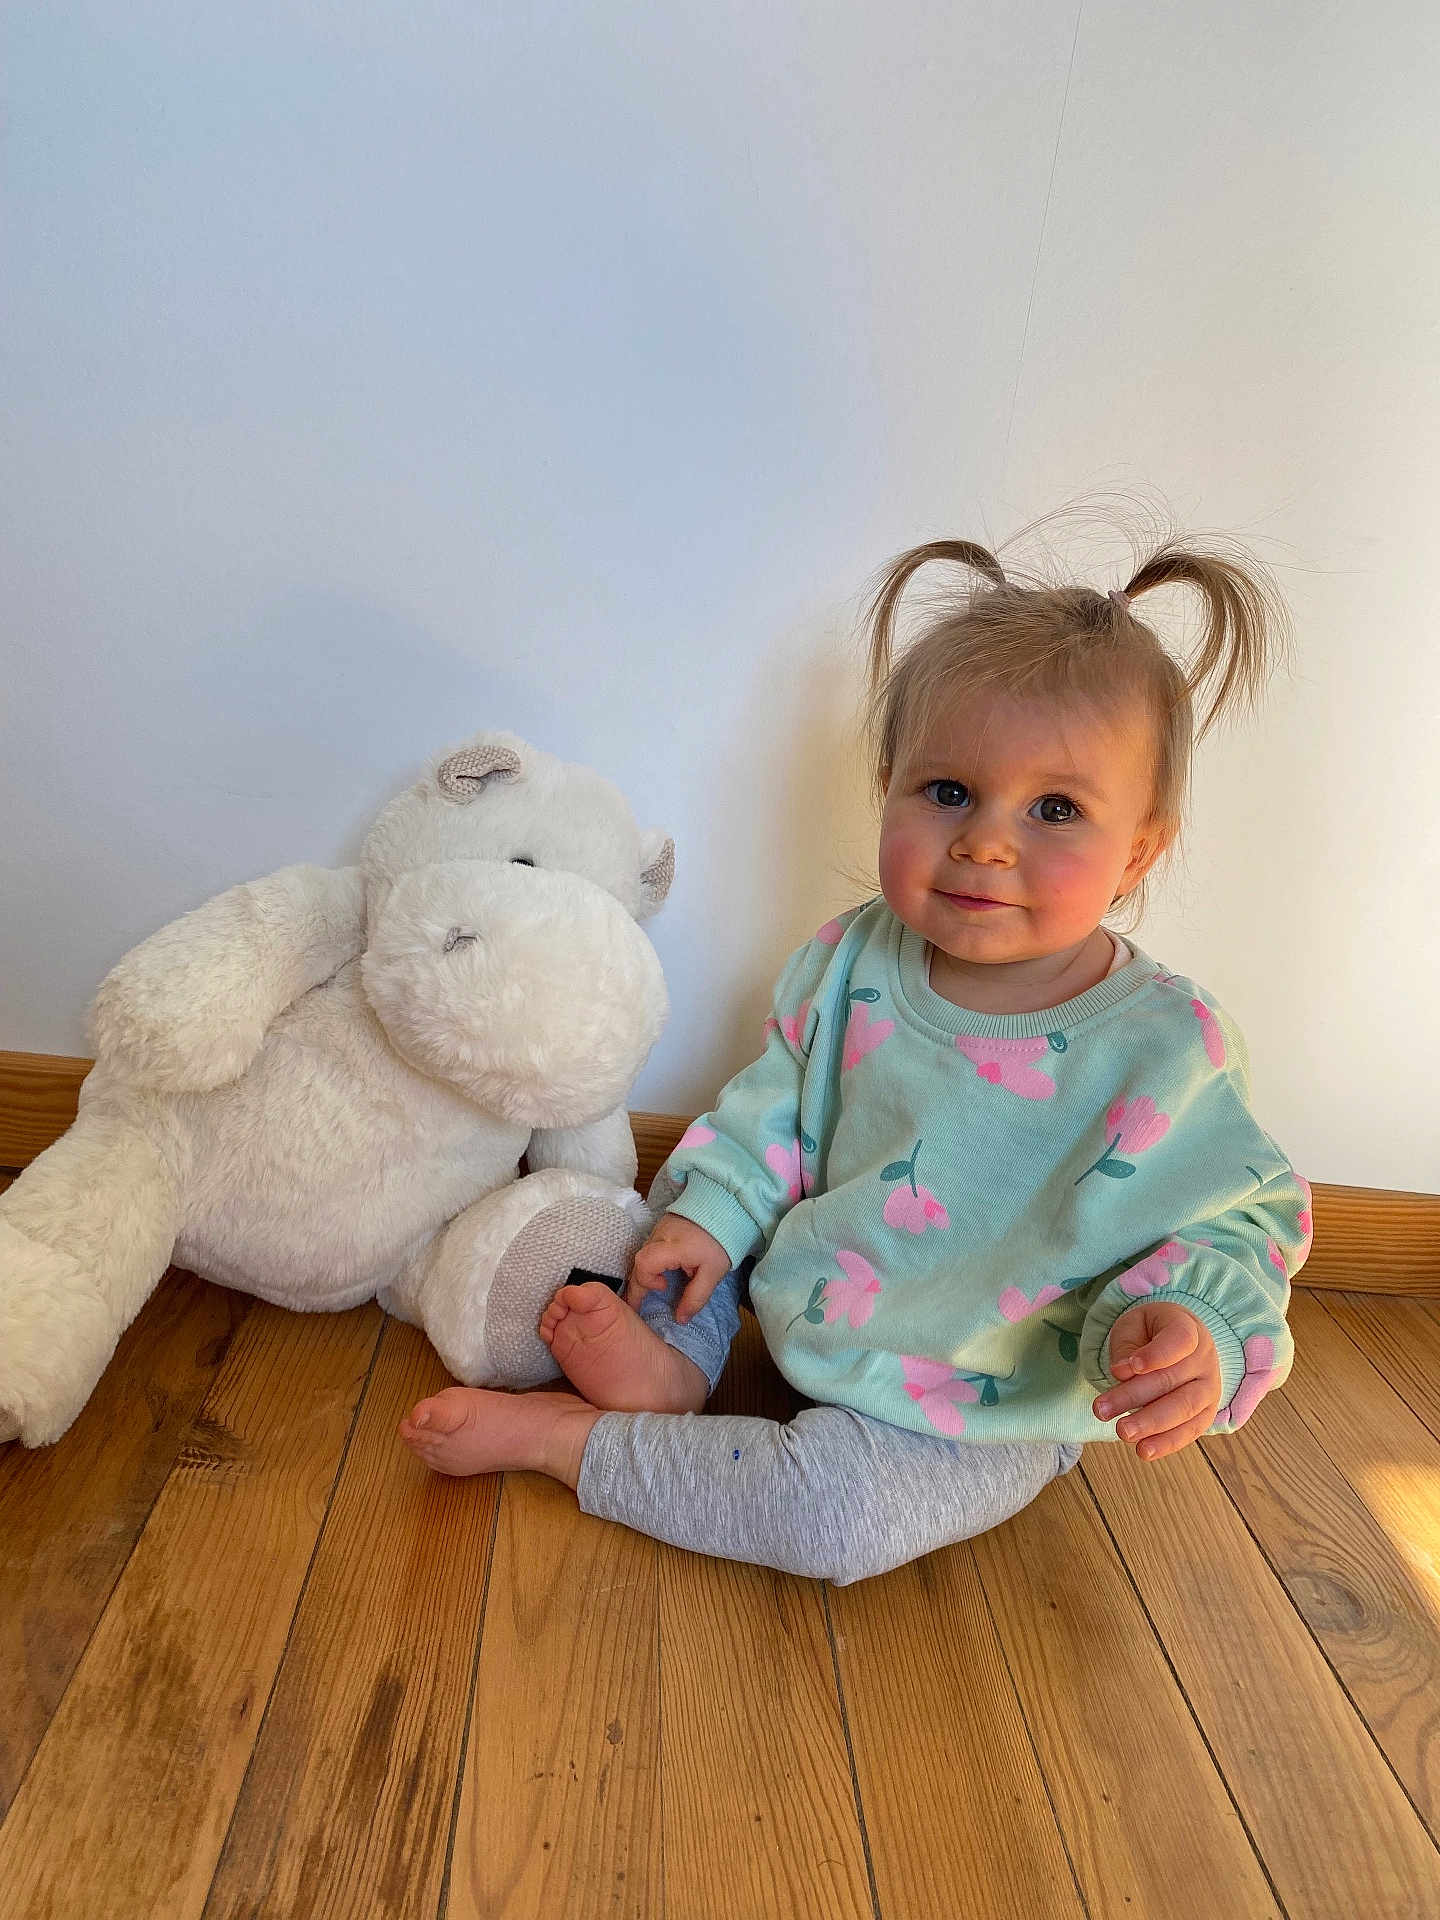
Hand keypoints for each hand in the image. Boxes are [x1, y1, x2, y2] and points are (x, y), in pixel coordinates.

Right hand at [625, 1214, 730, 1323]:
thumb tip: (680, 1319)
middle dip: (638, 1283)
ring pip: (642, 1253)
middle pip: (639, 1261)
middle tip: (639, 1303)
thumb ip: (696, 1297)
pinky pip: (649, 1246)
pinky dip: (650, 1262)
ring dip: (644, 1272)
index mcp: (673, 1246)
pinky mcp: (661, 1225)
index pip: (645, 1263)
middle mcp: (660, 1235)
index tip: (663, 1288)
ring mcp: (658, 1227)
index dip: (647, 1281)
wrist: (725, 1209)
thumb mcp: (713, 1273)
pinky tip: (658, 1271)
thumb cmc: (720, 1242)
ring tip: (650, 1289)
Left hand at [1093, 1301, 1221, 1460]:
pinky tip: (1144, 1451)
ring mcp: (1210, 1387)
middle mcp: (1205, 1358)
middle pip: (1172, 1379)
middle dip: (1134, 1397)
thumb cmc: (1151, 1334)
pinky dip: (1168, 1443)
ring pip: (1184, 1408)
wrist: (1181, 1343)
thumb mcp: (1134, 1326)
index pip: (1178, 1340)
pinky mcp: (1207, 1413)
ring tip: (1122, 1432)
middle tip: (1102, 1410)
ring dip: (1151, 1424)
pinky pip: (1191, 1430)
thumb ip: (1127, 1347)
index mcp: (1188, 1328)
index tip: (1122, 1368)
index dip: (1154, 1355)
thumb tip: (1122, 1373)